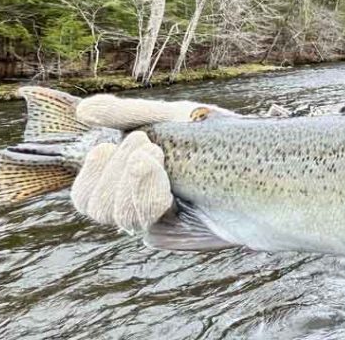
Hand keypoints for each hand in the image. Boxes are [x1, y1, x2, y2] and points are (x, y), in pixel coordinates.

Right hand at [70, 94, 233, 232]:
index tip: (107, 145)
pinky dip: (148, 196)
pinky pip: (144, 225)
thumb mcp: (175, 117)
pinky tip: (166, 183)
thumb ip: (130, 114)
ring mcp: (155, 220)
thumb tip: (84, 110)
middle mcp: (138, 201)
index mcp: (130, 175)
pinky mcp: (174, 234)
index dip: (90, 172)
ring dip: (130, 182)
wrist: (260, 161)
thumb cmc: (220, 136)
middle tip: (146, 143)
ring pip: (117, 216)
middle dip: (115, 171)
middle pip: (95, 205)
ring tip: (155, 153)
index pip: (87, 190)